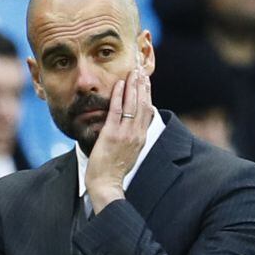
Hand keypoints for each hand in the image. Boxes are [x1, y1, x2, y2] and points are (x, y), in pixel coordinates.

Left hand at [85, 67, 153, 213]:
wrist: (107, 185)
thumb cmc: (113, 171)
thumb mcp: (128, 153)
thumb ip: (131, 139)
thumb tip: (130, 128)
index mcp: (141, 138)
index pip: (148, 111)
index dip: (148, 94)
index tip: (146, 81)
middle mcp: (137, 134)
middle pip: (143, 104)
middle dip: (143, 85)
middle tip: (141, 70)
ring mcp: (125, 134)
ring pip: (133, 105)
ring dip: (133, 86)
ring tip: (132, 72)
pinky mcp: (112, 135)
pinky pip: (117, 112)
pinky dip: (119, 97)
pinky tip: (118, 85)